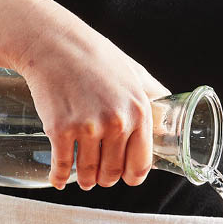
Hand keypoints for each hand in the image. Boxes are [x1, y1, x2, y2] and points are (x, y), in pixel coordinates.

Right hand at [15, 0, 169, 190]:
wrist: (53, 42)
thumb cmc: (94, 56)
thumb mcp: (133, 72)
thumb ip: (152, 94)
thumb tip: (169, 113)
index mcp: (138, 112)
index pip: (141, 163)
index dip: (132, 177)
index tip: (125, 178)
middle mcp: (116, 122)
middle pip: (113, 172)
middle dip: (106, 179)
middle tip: (100, 177)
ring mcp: (88, 127)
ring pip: (89, 173)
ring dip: (85, 181)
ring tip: (83, 179)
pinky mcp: (61, 130)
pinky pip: (62, 166)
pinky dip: (59, 177)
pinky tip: (58, 180)